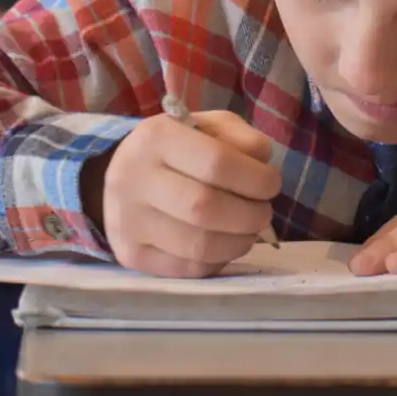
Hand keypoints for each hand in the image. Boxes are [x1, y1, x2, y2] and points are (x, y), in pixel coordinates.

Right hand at [82, 110, 281, 277]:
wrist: (124, 175)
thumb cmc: (180, 149)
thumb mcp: (211, 127)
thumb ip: (243, 139)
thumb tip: (263, 166)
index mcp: (156, 137)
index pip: (217, 163)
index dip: (256, 179)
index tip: (272, 184)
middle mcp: (132, 179)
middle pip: (205, 208)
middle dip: (249, 215)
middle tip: (263, 213)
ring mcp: (127, 221)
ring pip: (198, 245)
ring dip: (238, 242)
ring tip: (248, 231)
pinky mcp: (130, 255)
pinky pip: (187, 268)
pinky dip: (217, 260)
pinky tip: (224, 244)